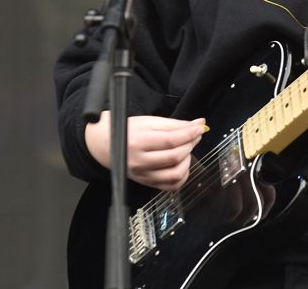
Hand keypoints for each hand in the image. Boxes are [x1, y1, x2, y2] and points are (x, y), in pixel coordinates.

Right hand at [85, 112, 206, 190]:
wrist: (107, 146)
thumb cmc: (128, 131)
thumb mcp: (149, 121)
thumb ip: (175, 124)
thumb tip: (198, 124)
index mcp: (139, 142)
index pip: (171, 140)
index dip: (190, 133)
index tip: (201, 127)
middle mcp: (140, 162)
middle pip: (174, 157)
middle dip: (190, 144)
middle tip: (194, 135)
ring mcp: (143, 175)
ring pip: (175, 174)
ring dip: (188, 161)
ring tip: (186, 149)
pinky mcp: (147, 184)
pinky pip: (171, 186)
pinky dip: (182, 176)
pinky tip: (181, 164)